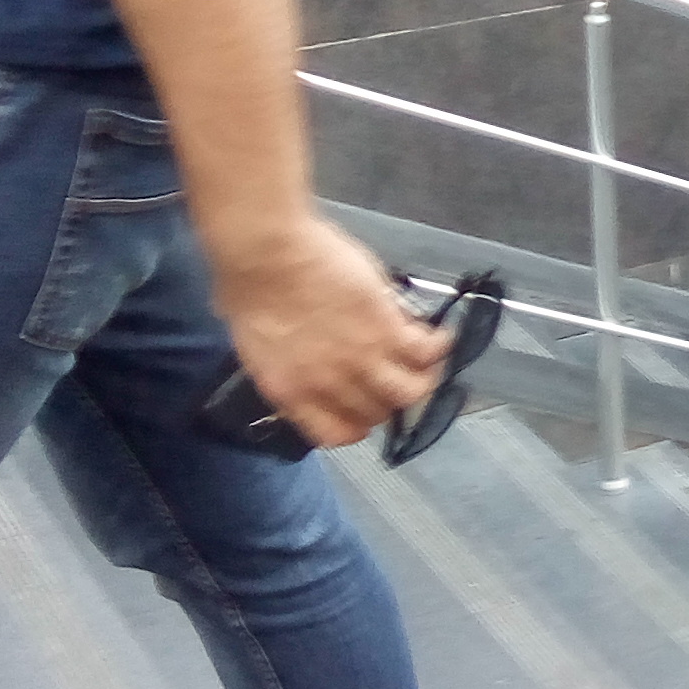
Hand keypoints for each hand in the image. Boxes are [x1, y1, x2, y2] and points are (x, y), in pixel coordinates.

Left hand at [209, 218, 449, 447]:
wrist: (266, 253)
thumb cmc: (248, 287)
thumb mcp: (257, 343)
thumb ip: (288, 363)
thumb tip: (311, 361)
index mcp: (292, 392)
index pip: (337, 434)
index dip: (358, 424)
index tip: (364, 405)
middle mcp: (331, 386)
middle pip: (378, 412)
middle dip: (389, 398)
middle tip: (397, 375)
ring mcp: (363, 359)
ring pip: (410, 391)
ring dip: (423, 379)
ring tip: (428, 362)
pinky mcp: (387, 329)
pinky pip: (426, 351)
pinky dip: (438, 346)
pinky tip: (440, 336)